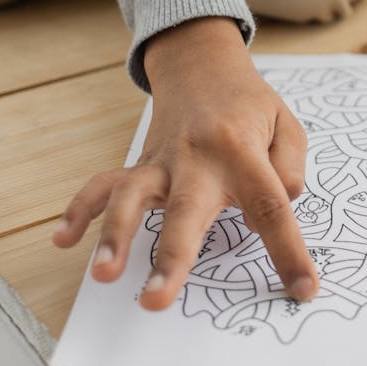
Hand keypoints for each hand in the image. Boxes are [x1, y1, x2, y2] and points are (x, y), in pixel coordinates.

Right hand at [53, 17, 318, 310]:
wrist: (202, 65)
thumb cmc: (250, 105)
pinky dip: (81, 210)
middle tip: (156, 300)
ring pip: (132, 197)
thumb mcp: (287, 126)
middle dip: (171, 258)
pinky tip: (64, 239)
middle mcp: (198, 158)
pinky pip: (103, 185)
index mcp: (242, 151)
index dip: (288, 251)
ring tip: (102, 274)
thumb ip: (288, 170)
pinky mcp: (141, 165)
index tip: (302, 291)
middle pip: (185, 211)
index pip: (271, 206)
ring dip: (115, 235)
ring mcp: (163, 162)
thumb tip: (274, 211)